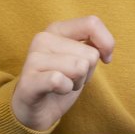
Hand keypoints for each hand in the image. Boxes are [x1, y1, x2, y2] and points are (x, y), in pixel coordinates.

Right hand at [11, 16, 114, 131]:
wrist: (35, 109)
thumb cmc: (61, 81)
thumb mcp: (81, 58)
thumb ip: (93, 45)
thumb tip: (106, 49)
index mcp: (57, 29)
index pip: (92, 23)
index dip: (106, 44)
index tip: (104, 59)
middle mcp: (43, 38)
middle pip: (90, 54)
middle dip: (87, 73)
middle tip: (69, 78)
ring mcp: (33, 58)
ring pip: (79, 68)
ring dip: (76, 83)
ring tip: (62, 85)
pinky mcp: (28, 80)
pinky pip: (59, 80)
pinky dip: (65, 89)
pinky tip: (55, 91)